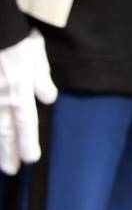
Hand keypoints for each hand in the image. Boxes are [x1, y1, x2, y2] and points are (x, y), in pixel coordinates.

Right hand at [0, 31, 57, 173]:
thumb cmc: (15, 39)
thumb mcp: (36, 56)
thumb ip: (42, 79)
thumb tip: (48, 99)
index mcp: (19, 93)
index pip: (26, 125)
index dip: (27, 144)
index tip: (30, 160)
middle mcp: (0, 101)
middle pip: (4, 132)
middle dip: (8, 153)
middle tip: (10, 170)